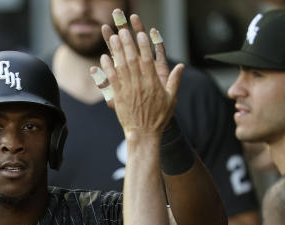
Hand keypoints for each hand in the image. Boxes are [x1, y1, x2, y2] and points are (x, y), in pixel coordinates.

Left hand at [99, 23, 183, 140]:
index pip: (148, 61)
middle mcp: (139, 85)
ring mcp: (127, 91)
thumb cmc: (159, 118)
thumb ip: (174, 81)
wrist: (143, 134)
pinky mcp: (118, 97)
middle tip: (123, 31)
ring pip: (121, 67)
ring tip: (113, 39)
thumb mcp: (171, 99)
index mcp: (153, 84)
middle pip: (132, 60)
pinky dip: (107, 68)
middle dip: (127, 44)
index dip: (144, 46)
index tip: (141, 35)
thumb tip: (181, 66)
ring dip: (116, 52)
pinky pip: (112, 80)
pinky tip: (104, 58)